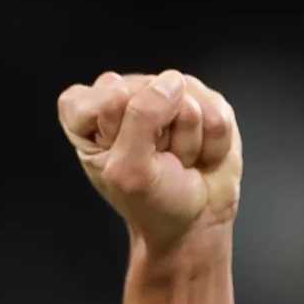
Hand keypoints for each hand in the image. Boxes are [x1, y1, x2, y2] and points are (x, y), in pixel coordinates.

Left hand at [57, 70, 240, 250]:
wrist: (194, 221)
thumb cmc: (151, 203)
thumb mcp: (130, 171)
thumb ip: (140, 120)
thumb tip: (170, 82)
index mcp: (87, 115)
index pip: (97, 99)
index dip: (115, 128)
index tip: (123, 157)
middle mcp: (125, 96)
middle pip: (147, 93)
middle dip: (158, 136)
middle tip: (157, 161)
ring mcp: (166, 95)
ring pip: (187, 100)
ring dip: (188, 141)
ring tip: (178, 160)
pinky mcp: (203, 99)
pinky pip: (217, 111)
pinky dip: (212, 141)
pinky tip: (200, 155)